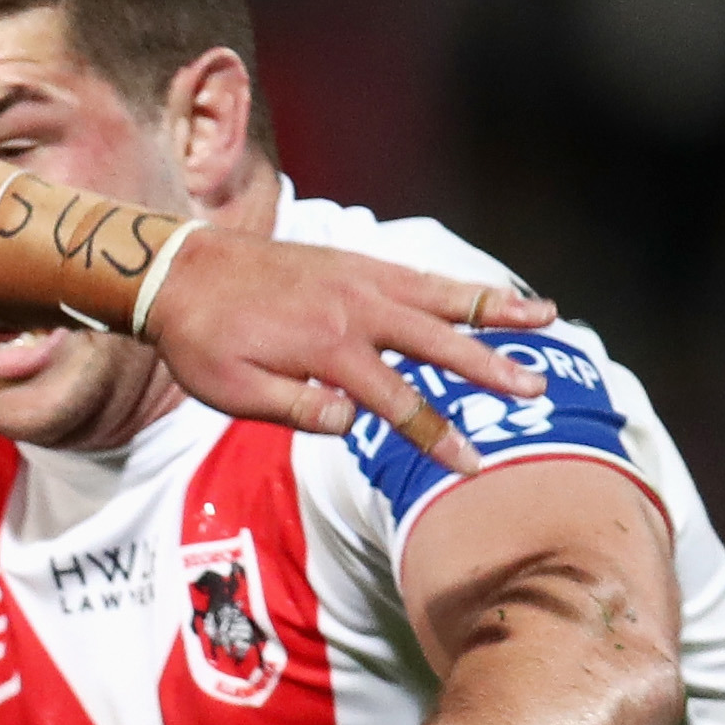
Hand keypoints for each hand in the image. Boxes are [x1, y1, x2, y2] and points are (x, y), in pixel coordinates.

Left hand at [144, 231, 557, 474]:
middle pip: (436, 343)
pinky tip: (488, 294)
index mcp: (326, 348)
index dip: (436, 436)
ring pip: (440, 296)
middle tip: (535, 390)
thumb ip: (296, 410)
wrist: (178, 270)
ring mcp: (358, 277)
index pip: (397, 401)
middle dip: (488, 368)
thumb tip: (354, 423)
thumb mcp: (232, 392)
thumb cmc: (201, 341)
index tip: (472, 464)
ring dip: (493, 309)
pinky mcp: (354, 260)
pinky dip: (457, 285)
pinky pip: (417, 273)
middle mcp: (354, 307)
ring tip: (546, 316)